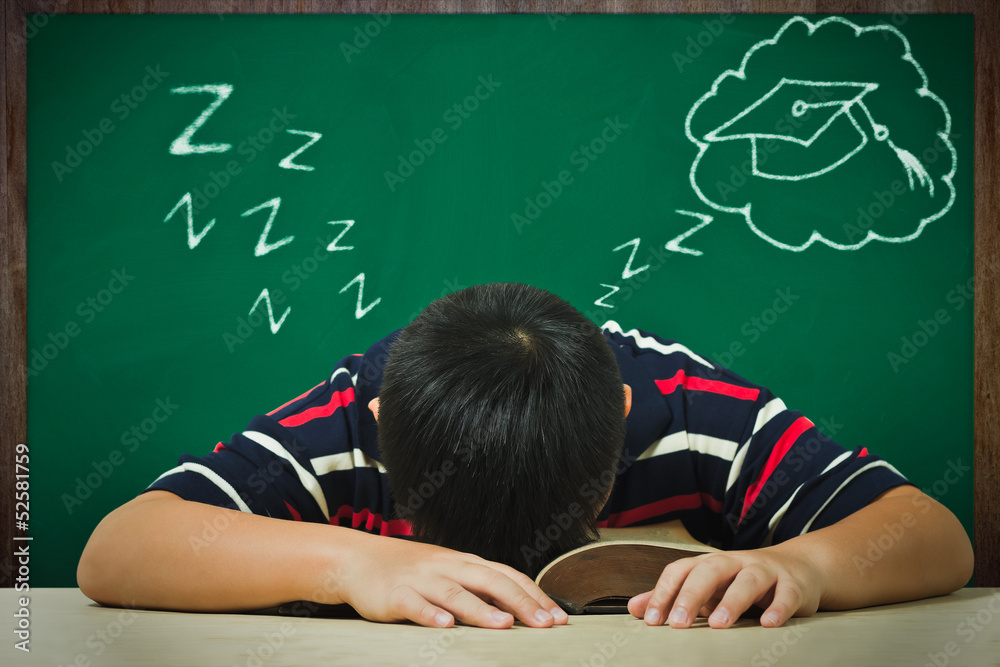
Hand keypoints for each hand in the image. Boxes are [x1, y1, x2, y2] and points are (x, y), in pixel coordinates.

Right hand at [337, 535, 568, 628]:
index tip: (558, 616)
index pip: (508, 576)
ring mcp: (421, 579)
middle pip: (490, 581)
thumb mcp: (449, 574)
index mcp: (465, 563)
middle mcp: (448, 567)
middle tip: (544, 624)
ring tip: (504, 624)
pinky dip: (429, 614)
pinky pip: (414, 604)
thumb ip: (479, 589)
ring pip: (455, 593)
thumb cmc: (410, 571)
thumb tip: (518, 608)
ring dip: (481, 610)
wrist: (359, 560)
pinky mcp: (395, 594)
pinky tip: (444, 625)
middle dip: (520, 603)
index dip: (534, 595)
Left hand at [627, 546, 825, 628]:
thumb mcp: (709, 587)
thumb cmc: (744, 580)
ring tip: (719, 624)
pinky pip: (786, 594)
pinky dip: (778, 608)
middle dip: (691, 595)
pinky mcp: (793, 585)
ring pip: (748, 579)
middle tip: (677, 623)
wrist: (799, 568)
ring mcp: (765, 571)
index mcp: (711, 563)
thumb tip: (635, 608)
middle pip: (710, 570)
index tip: (652, 620)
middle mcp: (736, 562)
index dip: (664, 592)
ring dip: (733, 601)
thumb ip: (673, 597)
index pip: (681, 570)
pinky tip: (768, 624)